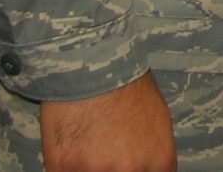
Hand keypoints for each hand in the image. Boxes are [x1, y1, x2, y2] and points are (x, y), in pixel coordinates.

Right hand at [40, 72, 175, 171]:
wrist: (95, 63)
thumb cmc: (128, 85)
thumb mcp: (159, 121)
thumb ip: (154, 155)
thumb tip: (146, 169)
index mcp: (159, 160)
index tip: (126, 166)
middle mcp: (130, 170)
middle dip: (113, 170)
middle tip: (105, 153)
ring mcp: (95, 171)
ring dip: (88, 167)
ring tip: (88, 146)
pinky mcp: (63, 167)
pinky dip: (67, 166)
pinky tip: (71, 147)